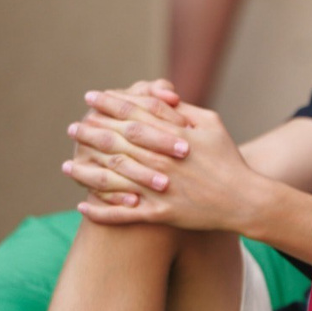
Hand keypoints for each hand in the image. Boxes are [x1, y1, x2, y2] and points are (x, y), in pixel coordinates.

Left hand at [69, 96, 271, 231]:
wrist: (244, 201)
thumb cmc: (228, 160)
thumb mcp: (212, 125)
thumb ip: (183, 110)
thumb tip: (158, 95)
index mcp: (175, 136)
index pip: (134, 114)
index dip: (110, 104)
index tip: (91, 98)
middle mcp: (163, 160)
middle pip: (117, 142)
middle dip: (91, 133)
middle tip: (73, 128)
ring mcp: (161, 189)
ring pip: (112, 179)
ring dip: (85, 172)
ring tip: (66, 167)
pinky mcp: (161, 214)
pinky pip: (123, 215)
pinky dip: (101, 211)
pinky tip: (82, 206)